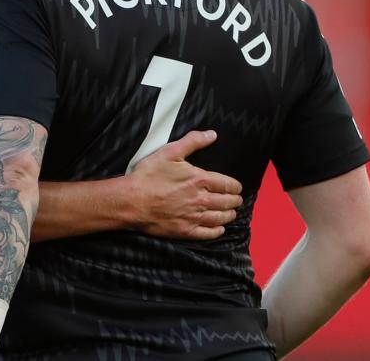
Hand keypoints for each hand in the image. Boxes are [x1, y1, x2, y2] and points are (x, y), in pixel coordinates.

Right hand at [128, 130, 242, 239]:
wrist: (132, 201)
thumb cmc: (148, 176)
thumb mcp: (169, 152)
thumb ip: (192, 141)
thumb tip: (212, 135)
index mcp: (200, 180)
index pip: (227, 184)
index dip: (235, 186)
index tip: (238, 187)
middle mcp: (201, 200)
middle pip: (227, 202)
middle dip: (234, 200)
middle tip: (237, 200)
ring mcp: (194, 217)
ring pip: (220, 218)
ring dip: (229, 215)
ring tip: (232, 213)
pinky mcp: (185, 231)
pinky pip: (208, 233)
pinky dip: (217, 231)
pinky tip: (219, 228)